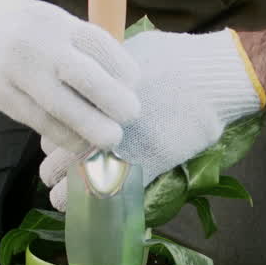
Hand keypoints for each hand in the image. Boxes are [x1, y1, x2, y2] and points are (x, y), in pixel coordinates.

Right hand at [0, 0, 140, 151]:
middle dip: (115, 102)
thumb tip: (123, 80)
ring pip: (62, 107)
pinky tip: (81, 141)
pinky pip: (40, 122)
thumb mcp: (53, 21)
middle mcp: (39, 45)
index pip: (100, 46)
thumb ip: (82, 45)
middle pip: (86, 78)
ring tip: (110, 138)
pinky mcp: (3, 96)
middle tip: (131, 115)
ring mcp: (19, 71)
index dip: (124, 69)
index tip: (134, 84)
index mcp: (57, 23)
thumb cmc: (21, 27)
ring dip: (91, 128)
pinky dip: (65, 136)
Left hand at [40, 28, 264, 209]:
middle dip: (54, 165)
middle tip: (53, 172)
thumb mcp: (127, 56)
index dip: (52, 135)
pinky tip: (87, 208)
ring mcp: (125, 143)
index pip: (54, 121)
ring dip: (68, 189)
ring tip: (62, 195)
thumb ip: (103, 76)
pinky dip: (96, 202)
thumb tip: (86, 84)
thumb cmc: (175, 58)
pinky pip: (112, 191)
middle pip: (58, 151)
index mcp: (93, 93)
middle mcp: (102, 120)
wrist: (213, 77)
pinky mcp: (149, 163)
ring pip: (78, 177)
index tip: (54, 142)